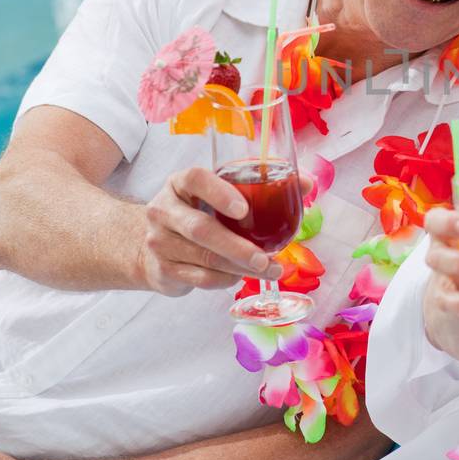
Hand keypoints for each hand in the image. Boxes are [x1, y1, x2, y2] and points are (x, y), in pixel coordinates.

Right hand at [138, 166, 283, 295]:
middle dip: (238, 247)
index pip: (195, 179)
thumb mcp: (217, 193)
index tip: (244, 209)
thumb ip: (259, 187)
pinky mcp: (163, 270)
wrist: (150, 243)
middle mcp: (164, 210)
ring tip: (268, 270)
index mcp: (180, 184)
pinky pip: (201, 279)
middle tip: (266, 259)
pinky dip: (225, 280)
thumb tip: (308, 183)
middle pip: (201, 230)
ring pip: (204, 259)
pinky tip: (240, 275)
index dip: (219, 192)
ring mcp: (159, 242)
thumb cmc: (196, 212)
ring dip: (240, 268)